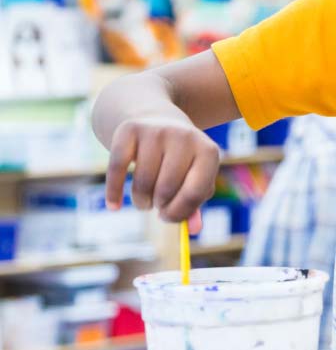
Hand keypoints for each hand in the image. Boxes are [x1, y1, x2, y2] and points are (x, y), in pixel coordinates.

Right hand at [105, 116, 220, 223]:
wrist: (156, 119)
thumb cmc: (180, 158)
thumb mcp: (193, 175)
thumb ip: (194, 203)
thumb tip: (194, 229)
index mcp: (208, 151)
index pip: (196, 192)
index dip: (180, 212)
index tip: (169, 218)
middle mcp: (185, 137)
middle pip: (166, 189)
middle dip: (159, 206)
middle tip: (157, 206)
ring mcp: (157, 131)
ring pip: (142, 182)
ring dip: (141, 201)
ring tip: (144, 200)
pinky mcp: (129, 130)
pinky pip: (116, 169)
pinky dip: (114, 192)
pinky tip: (114, 206)